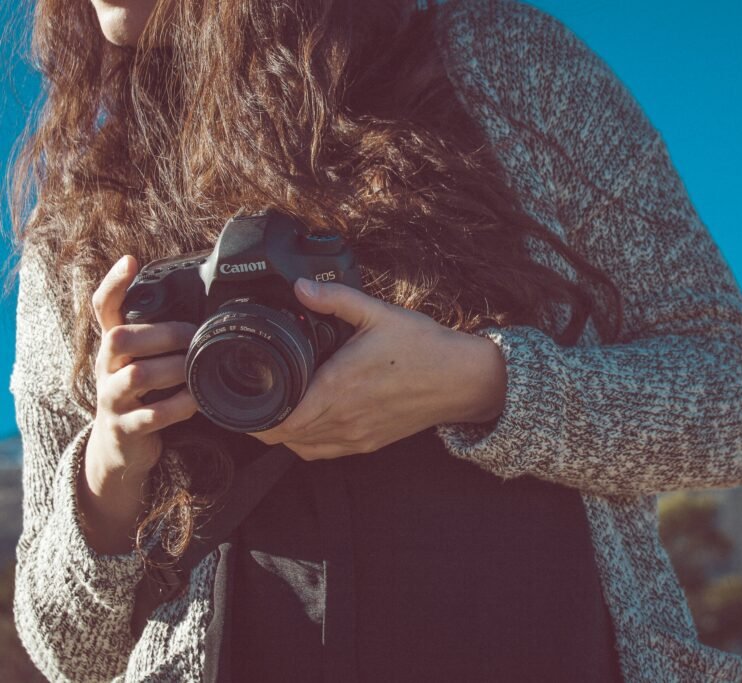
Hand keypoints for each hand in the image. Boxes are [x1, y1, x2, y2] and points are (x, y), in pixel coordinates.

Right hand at [81, 254, 199, 553]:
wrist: (121, 448)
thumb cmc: (145, 395)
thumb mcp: (148, 362)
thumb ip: (165, 339)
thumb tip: (211, 310)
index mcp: (114, 348)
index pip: (103, 308)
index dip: (113, 284)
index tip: (130, 259)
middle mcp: (107, 368)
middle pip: (119, 338)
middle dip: (162, 334)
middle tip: (194, 336)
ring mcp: (112, 399)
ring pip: (136, 376)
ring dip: (175, 370)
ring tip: (198, 370)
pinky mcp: (124, 428)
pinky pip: (150, 415)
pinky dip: (178, 406)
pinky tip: (196, 402)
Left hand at [248, 278, 507, 459]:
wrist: (461, 379)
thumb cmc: (423, 347)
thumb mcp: (378, 313)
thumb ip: (335, 300)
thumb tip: (301, 287)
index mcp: (337, 387)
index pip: (279, 419)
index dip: (252, 416)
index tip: (240, 399)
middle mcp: (343, 418)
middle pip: (284, 437)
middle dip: (261, 423)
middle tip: (249, 401)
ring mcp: (357, 435)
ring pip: (302, 449)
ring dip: (284, 435)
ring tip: (273, 411)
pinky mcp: (370, 442)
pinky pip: (326, 452)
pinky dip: (307, 444)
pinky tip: (307, 424)